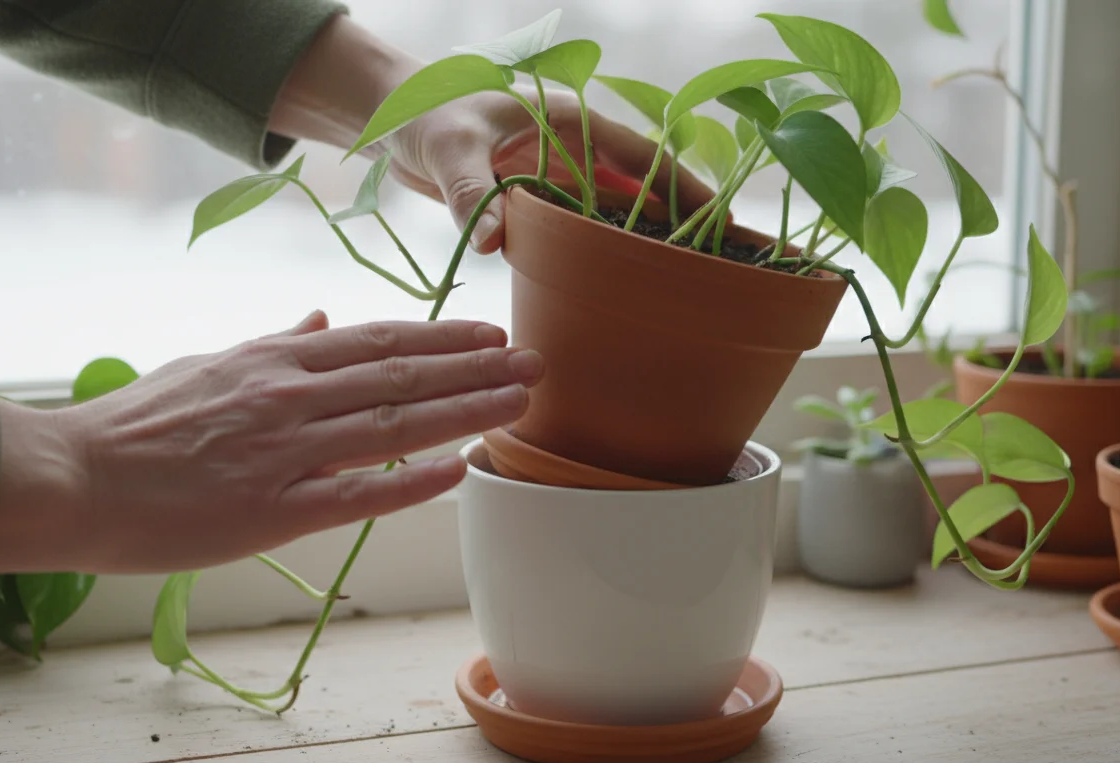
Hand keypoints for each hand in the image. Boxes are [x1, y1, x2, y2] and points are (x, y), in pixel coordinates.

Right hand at [0, 312, 542, 574]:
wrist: (74, 477)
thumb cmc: (136, 423)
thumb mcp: (208, 364)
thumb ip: (273, 343)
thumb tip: (322, 318)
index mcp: (274, 358)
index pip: (377, 341)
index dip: (441, 338)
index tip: (489, 336)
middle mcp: (289, 395)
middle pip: (401, 377)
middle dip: (476, 369)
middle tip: (534, 363)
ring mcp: (284, 451)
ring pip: (393, 426)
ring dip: (466, 412)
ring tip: (520, 403)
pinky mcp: (271, 509)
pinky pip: (356, 492)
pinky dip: (413, 481)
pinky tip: (461, 468)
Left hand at [268, 15, 716, 253]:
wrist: (393, 119)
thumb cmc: (426, 114)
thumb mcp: (450, 148)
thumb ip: (472, 192)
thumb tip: (493, 241)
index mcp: (571, 124)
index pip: (644, 159)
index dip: (686, 191)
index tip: (726, 225)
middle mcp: (574, 153)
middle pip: (641, 193)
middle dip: (680, 228)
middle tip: (720, 273)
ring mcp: (557, 180)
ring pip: (613, 218)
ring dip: (643, 248)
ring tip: (684, 291)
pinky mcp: (534, 204)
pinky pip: (577, 233)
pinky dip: (600, 257)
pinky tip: (618, 291)